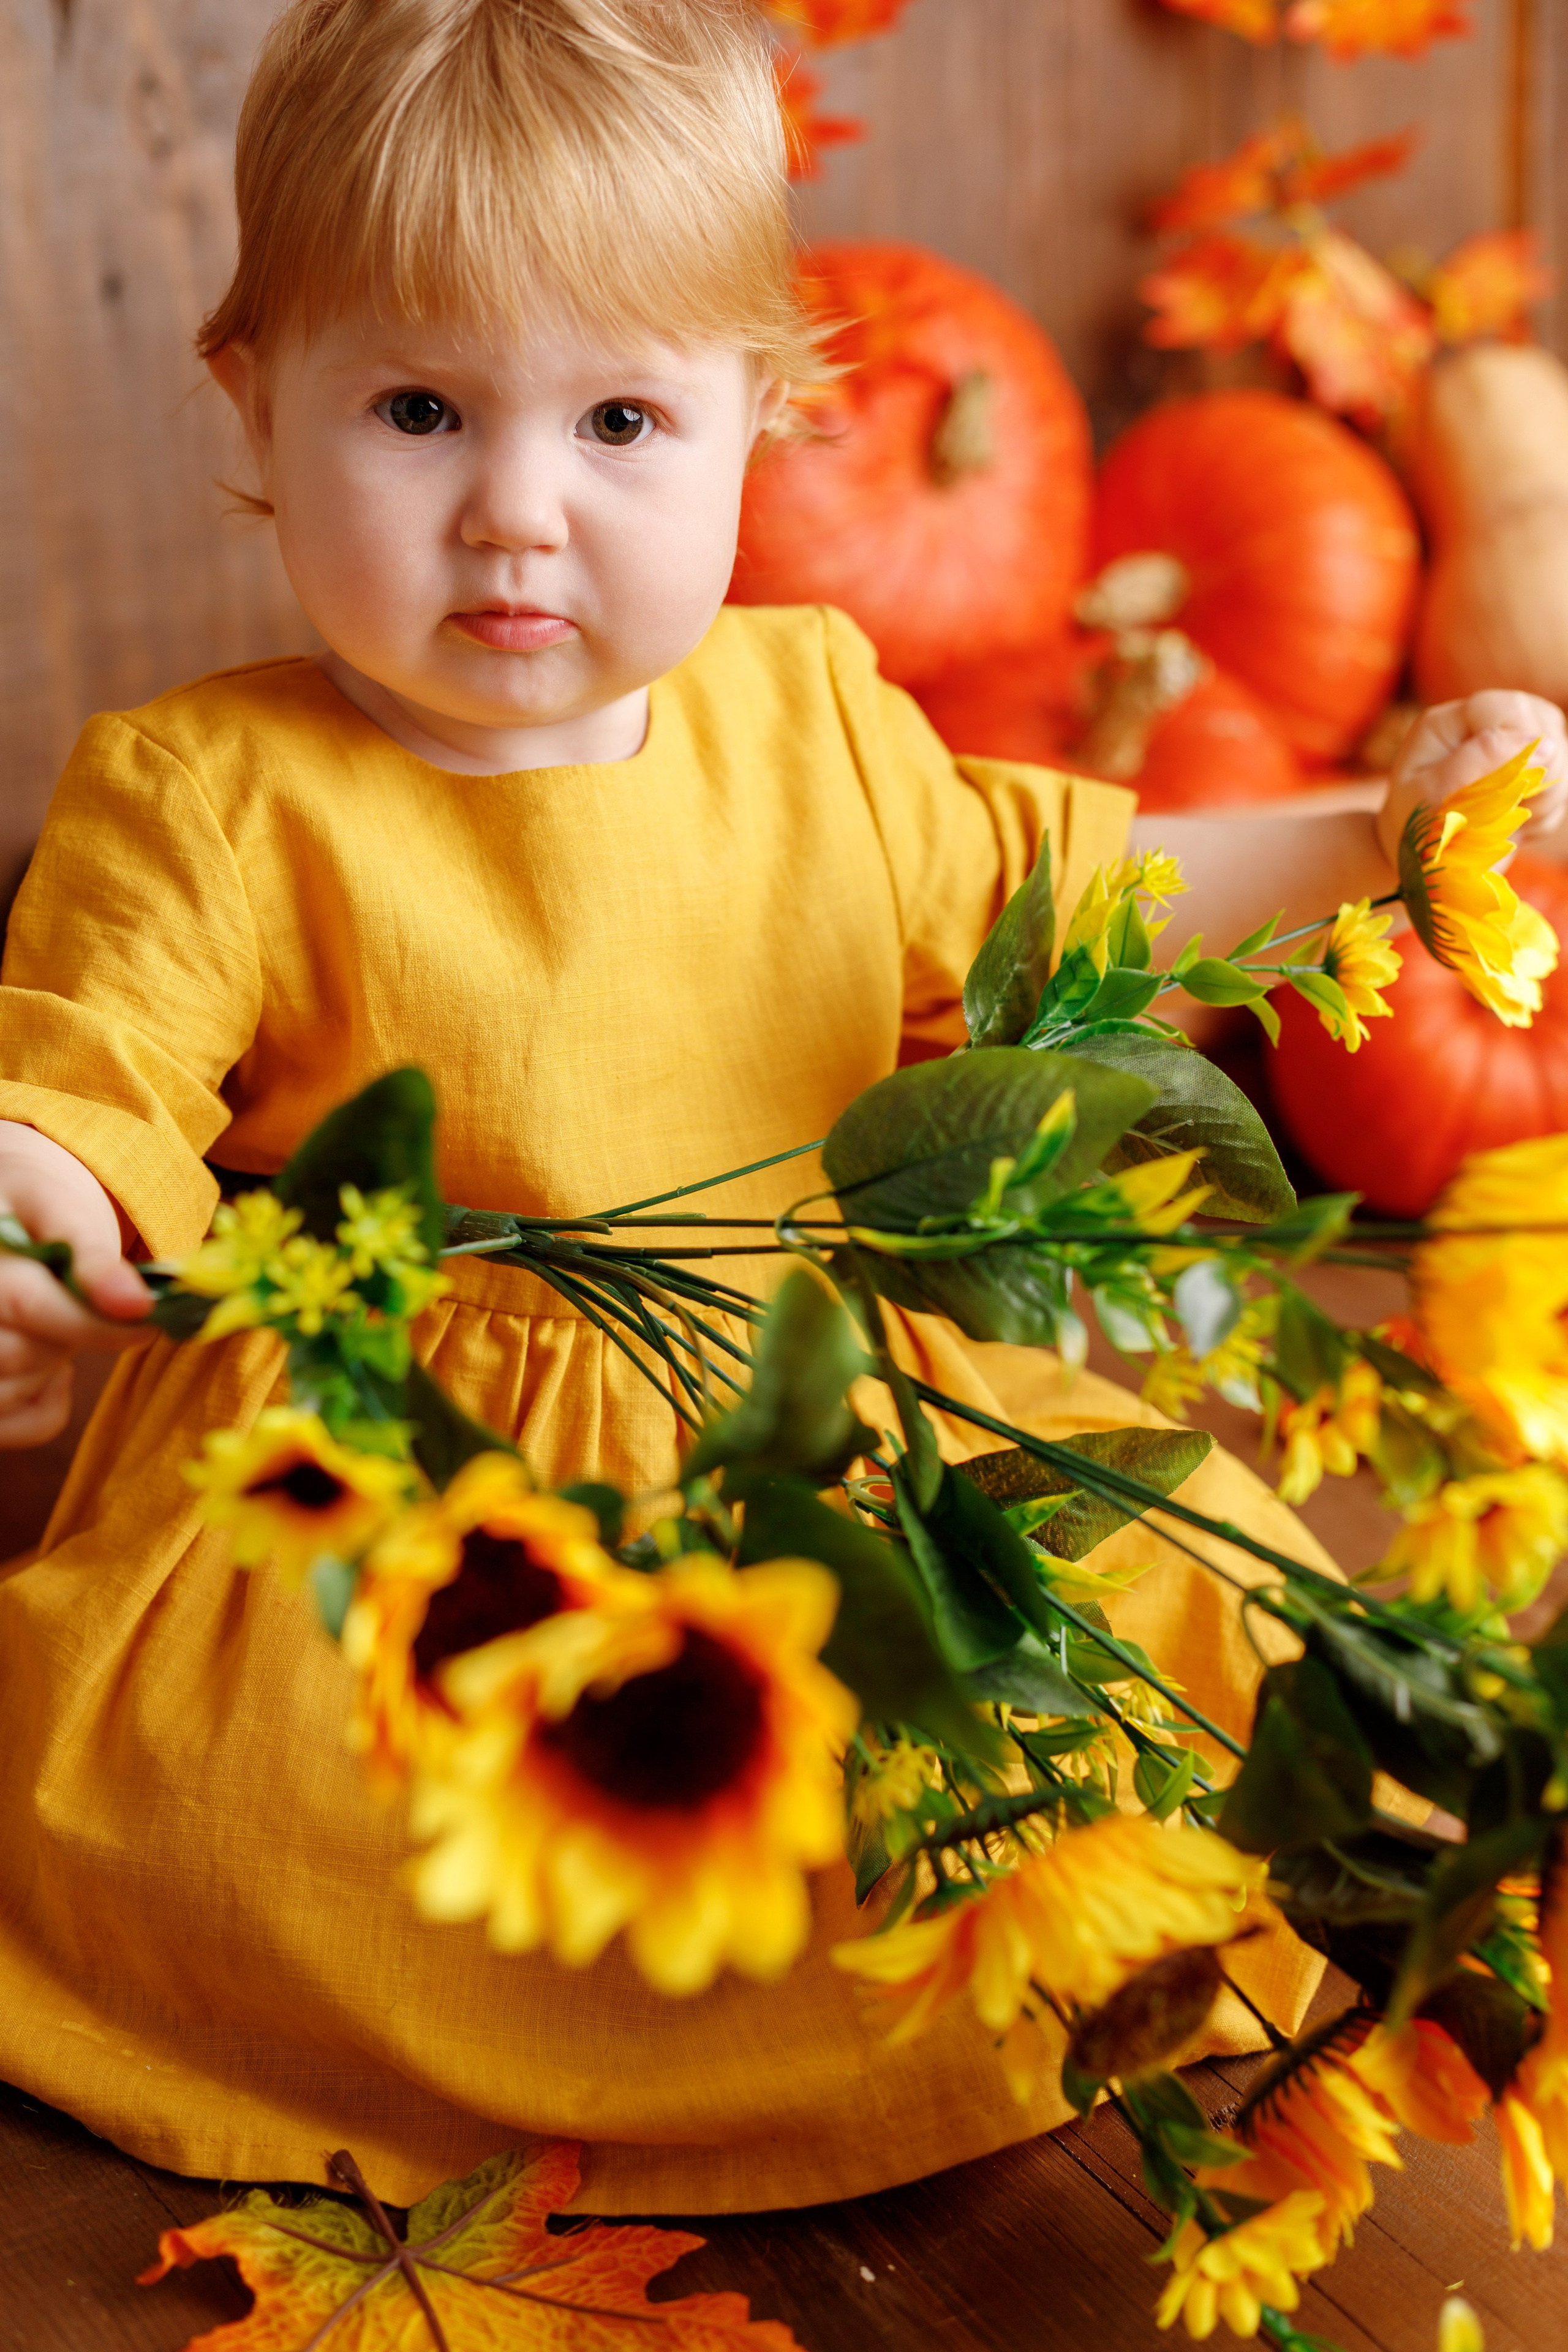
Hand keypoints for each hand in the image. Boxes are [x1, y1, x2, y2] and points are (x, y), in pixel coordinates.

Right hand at [0, 1122, 152, 1447]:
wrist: (6, 1215)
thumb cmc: (35, 1209)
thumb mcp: (61, 1207)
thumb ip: (92, 1253)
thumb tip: (134, 1304)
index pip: (26, 1304)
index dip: (92, 1323)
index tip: (145, 1320)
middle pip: (17, 1355)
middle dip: (68, 1336)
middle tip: (83, 1305)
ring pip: (10, 1394)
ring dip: (51, 1370)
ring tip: (54, 1324)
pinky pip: (16, 1426)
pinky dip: (44, 1404)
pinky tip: (42, 1364)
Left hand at [1376, 691, 1567, 870]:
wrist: (1422, 862)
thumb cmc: (1416, 829)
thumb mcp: (1433, 796)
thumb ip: (1479, 761)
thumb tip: (1541, 744)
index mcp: (1447, 723)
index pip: (1503, 709)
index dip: (1522, 741)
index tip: (1519, 783)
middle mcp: (1481, 725)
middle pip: (1541, 720)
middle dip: (1539, 770)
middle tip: (1512, 808)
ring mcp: (1510, 744)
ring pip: (1559, 750)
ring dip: (1545, 794)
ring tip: (1507, 823)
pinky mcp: (1529, 769)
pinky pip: (1560, 782)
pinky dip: (1546, 812)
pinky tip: (1516, 827)